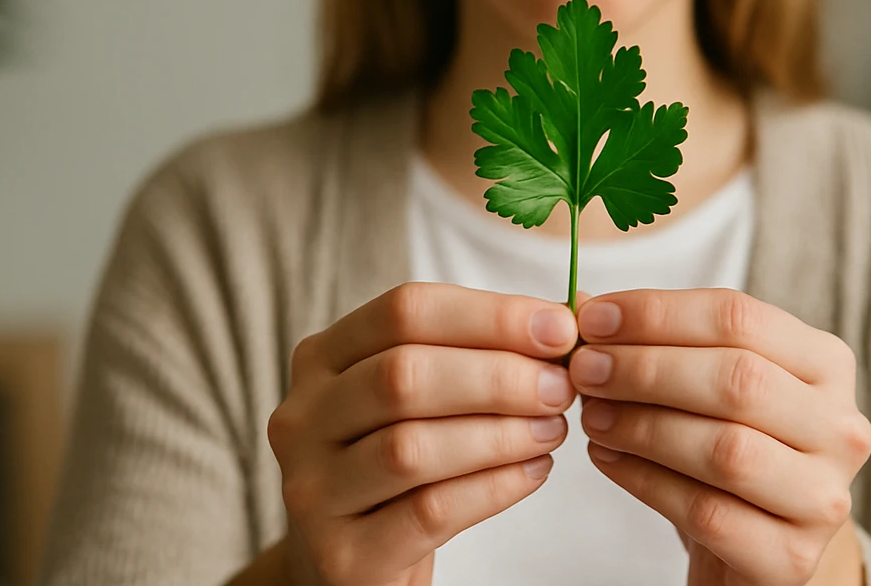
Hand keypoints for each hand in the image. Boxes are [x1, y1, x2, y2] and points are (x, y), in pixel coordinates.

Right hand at [266, 283, 579, 585]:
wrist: (354, 561)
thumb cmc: (402, 461)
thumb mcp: (425, 396)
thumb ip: (480, 350)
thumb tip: (567, 316)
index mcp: (322, 358)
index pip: (405, 310)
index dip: (490, 315)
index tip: (560, 329)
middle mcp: (303, 416)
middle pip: (404, 374)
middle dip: (498, 376)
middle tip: (561, 387)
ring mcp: (312, 489)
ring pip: (412, 447)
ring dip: (500, 433)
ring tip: (552, 430)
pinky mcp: (342, 554)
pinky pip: (429, 511)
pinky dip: (493, 486)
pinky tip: (533, 472)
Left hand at [569, 289, 870, 585]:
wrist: (763, 545)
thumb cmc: (733, 446)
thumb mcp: (712, 384)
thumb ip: (665, 342)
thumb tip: (586, 306)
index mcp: (827, 362)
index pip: (740, 316)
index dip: (659, 313)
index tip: (594, 317)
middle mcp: (840, 426)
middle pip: (737, 379)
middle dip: (646, 368)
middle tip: (585, 368)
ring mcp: (824, 496)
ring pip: (725, 449)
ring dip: (642, 426)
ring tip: (591, 416)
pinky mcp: (792, 558)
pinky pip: (707, 512)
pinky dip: (644, 481)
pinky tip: (608, 460)